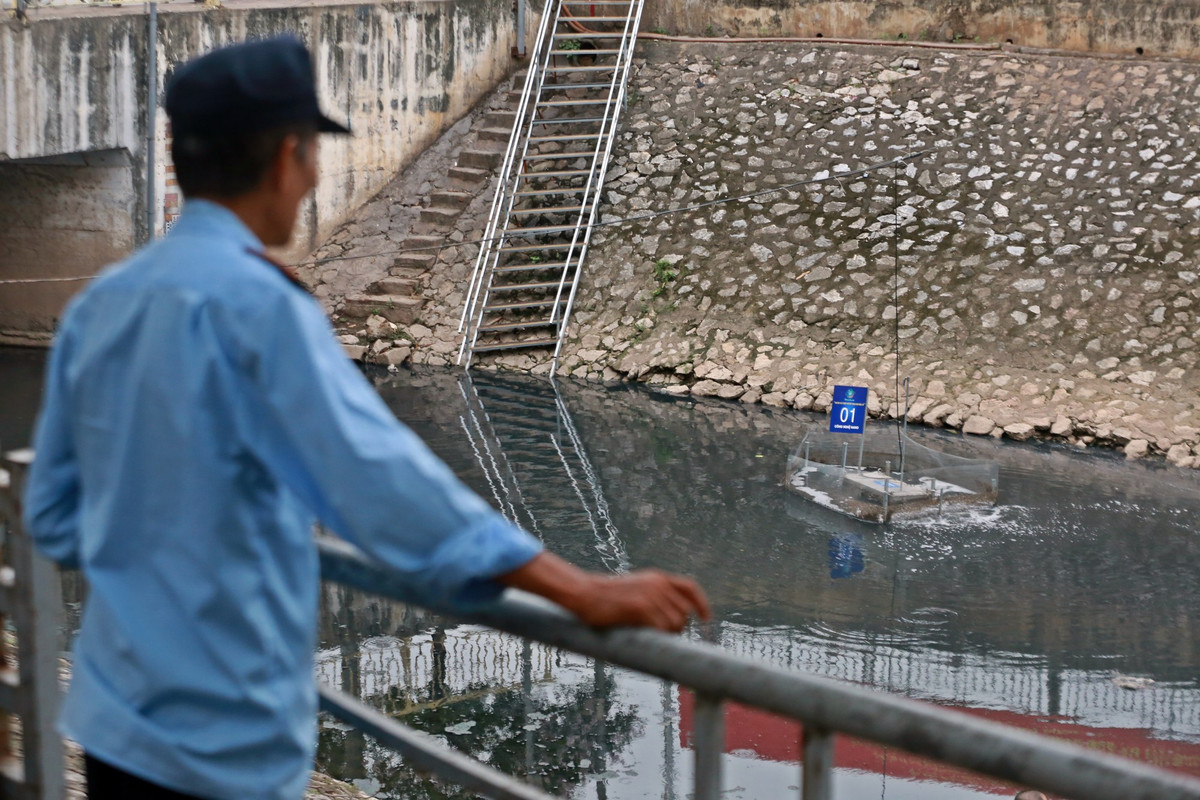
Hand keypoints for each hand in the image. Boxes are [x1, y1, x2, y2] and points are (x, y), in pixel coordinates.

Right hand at [499, 552, 710, 632]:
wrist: (584, 594)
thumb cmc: (604, 598)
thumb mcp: (634, 589)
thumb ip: (653, 598)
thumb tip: (671, 622)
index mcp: (657, 578)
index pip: (690, 588)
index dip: (701, 604)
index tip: (705, 619)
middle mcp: (658, 584)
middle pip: (684, 612)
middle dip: (678, 627)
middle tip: (661, 635)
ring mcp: (650, 595)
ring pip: (676, 623)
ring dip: (667, 635)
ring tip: (649, 635)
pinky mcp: (641, 608)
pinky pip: (662, 628)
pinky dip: (657, 637)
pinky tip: (644, 636)